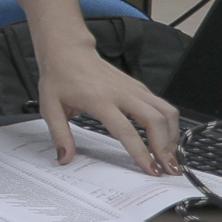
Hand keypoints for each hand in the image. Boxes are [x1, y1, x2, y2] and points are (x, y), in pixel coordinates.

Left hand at [34, 40, 182, 174]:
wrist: (67, 52)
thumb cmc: (58, 78)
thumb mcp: (49, 107)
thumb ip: (59, 135)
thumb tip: (65, 158)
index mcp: (99, 100)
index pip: (126, 130)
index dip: (141, 152)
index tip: (151, 169)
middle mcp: (122, 93)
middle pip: (155, 120)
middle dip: (165, 147)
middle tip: (169, 168)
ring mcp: (134, 88)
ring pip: (165, 111)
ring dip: (172, 136)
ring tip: (171, 156)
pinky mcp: (139, 87)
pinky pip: (162, 105)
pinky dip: (169, 123)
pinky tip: (166, 138)